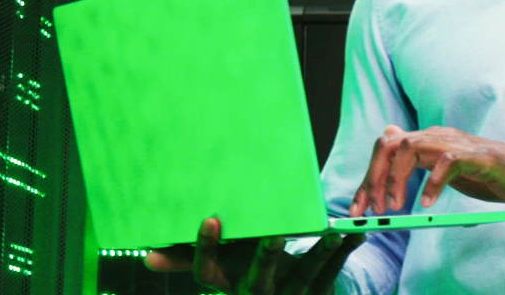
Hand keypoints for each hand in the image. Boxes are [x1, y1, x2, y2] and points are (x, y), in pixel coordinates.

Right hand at [145, 217, 363, 294]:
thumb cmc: (246, 277)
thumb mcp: (221, 271)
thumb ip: (188, 262)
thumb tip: (146, 258)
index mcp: (229, 286)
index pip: (208, 275)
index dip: (206, 250)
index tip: (210, 219)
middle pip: (258, 280)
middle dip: (267, 257)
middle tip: (275, 234)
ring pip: (304, 278)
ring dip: (318, 255)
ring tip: (331, 232)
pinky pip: (332, 275)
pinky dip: (346, 254)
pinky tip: (358, 234)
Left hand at [351, 125, 504, 214]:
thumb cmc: (490, 174)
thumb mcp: (446, 166)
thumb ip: (419, 156)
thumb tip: (390, 135)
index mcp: (429, 140)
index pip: (386, 148)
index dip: (367, 178)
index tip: (358, 208)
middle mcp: (439, 136)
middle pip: (391, 144)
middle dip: (374, 178)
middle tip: (373, 210)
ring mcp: (458, 144)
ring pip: (411, 147)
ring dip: (397, 179)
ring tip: (397, 207)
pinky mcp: (478, 156)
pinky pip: (448, 162)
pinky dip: (433, 183)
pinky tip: (427, 203)